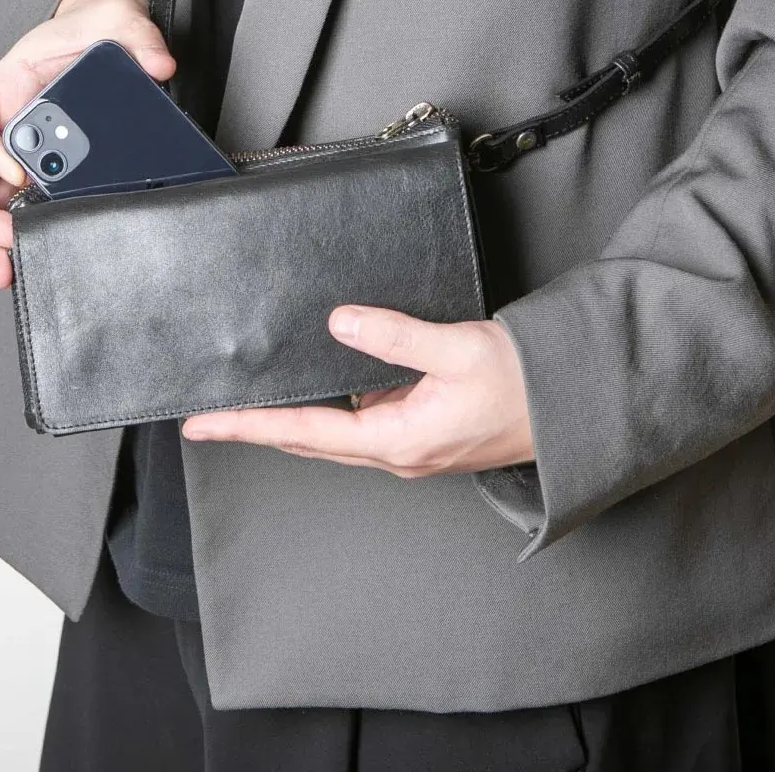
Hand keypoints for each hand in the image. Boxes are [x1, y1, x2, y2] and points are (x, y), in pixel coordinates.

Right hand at [0, 0, 173, 287]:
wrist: (103, 42)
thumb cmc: (89, 32)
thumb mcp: (113, 20)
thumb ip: (136, 36)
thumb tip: (160, 65)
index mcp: (0, 92)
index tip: (18, 168)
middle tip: (11, 232)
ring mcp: (11, 162)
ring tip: (10, 267)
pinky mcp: (33, 183)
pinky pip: (10, 216)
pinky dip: (10, 244)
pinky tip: (25, 264)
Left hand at [182, 307, 534, 475]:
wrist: (570, 406)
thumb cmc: (521, 383)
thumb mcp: (457, 349)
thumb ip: (395, 336)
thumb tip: (341, 323)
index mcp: (398, 439)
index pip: (306, 432)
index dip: (250, 426)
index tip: (204, 423)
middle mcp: (396, 452)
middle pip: (308, 441)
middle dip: (255, 428)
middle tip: (206, 418)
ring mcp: (407, 446)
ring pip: (331, 436)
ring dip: (288, 422)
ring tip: (247, 403)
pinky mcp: (419, 433)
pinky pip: (358, 424)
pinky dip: (326, 412)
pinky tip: (315, 389)